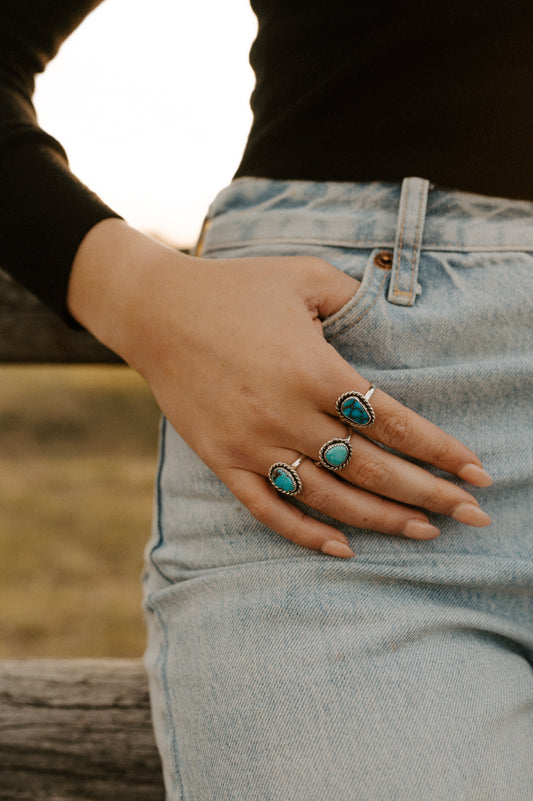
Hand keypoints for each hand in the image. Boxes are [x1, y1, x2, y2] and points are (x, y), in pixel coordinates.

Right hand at [68, 220, 491, 557]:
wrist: (156, 311)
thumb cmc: (235, 289)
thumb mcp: (302, 276)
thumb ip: (355, 298)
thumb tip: (398, 316)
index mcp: (312, 369)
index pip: (392, 422)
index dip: (440, 451)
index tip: (477, 474)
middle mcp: (285, 415)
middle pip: (370, 468)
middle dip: (428, 495)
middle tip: (473, 516)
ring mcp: (251, 444)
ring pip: (328, 497)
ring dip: (380, 519)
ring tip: (424, 533)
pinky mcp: (223, 460)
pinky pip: (268, 509)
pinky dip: (306, 533)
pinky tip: (342, 547)